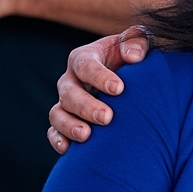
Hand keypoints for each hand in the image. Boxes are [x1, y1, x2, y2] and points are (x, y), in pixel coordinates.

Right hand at [48, 26, 150, 153]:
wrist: (132, 76)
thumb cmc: (134, 56)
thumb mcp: (137, 42)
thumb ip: (137, 42)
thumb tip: (134, 56)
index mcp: (85, 57)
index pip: (86, 65)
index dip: (99, 77)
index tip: (119, 89)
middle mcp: (71, 79)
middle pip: (69, 93)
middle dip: (86, 106)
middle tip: (107, 117)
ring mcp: (66, 102)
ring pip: (57, 113)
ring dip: (69, 125)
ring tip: (86, 136)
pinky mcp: (66, 120)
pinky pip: (54, 132)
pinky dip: (58, 140)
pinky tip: (68, 149)